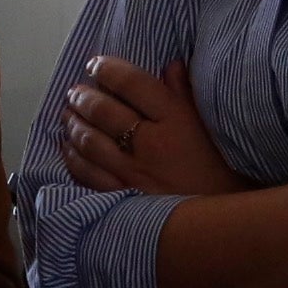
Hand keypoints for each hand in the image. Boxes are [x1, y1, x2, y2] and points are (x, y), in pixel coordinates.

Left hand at [64, 55, 248, 197]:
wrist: (220, 222)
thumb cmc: (219, 171)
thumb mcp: (208, 128)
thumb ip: (186, 95)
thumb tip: (170, 66)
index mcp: (176, 120)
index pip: (133, 83)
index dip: (108, 69)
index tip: (95, 64)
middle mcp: (151, 143)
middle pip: (104, 110)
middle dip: (83, 96)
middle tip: (75, 91)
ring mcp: (133, 172)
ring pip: (89, 140)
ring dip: (73, 123)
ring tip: (67, 114)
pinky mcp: (122, 197)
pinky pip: (85, 172)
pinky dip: (71, 156)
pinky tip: (67, 147)